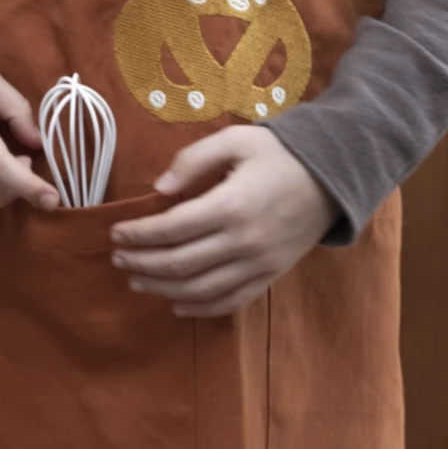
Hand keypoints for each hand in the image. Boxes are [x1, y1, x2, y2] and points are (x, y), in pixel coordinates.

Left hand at [110, 126, 339, 317]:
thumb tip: (159, 189)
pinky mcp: (270, 277)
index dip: (140, 234)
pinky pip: (230, 302)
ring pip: (200, 289)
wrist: (332, 176)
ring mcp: (259, 265)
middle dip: (143, 262)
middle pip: (180, 264)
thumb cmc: (279, 153)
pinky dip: (200, 308)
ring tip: (137, 279)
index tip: (116, 232)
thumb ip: (194, 160)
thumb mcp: (236, 140)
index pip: (172, 229)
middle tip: (117, 257)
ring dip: (162, 288)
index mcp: (231, 205)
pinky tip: (176, 305)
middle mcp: (243, 242)